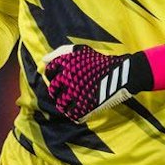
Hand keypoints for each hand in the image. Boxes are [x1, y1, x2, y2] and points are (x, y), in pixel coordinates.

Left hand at [41, 43, 164, 121]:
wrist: (121, 74)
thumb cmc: (98, 61)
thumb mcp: (80, 50)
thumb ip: (60, 52)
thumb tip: (42, 60)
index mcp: (66, 64)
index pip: (49, 71)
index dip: (52, 75)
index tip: (59, 78)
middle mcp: (68, 78)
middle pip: (53, 89)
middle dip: (56, 91)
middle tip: (65, 92)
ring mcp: (76, 93)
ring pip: (60, 104)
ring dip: (63, 104)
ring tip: (70, 103)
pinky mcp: (85, 105)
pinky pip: (72, 114)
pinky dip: (73, 114)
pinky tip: (77, 111)